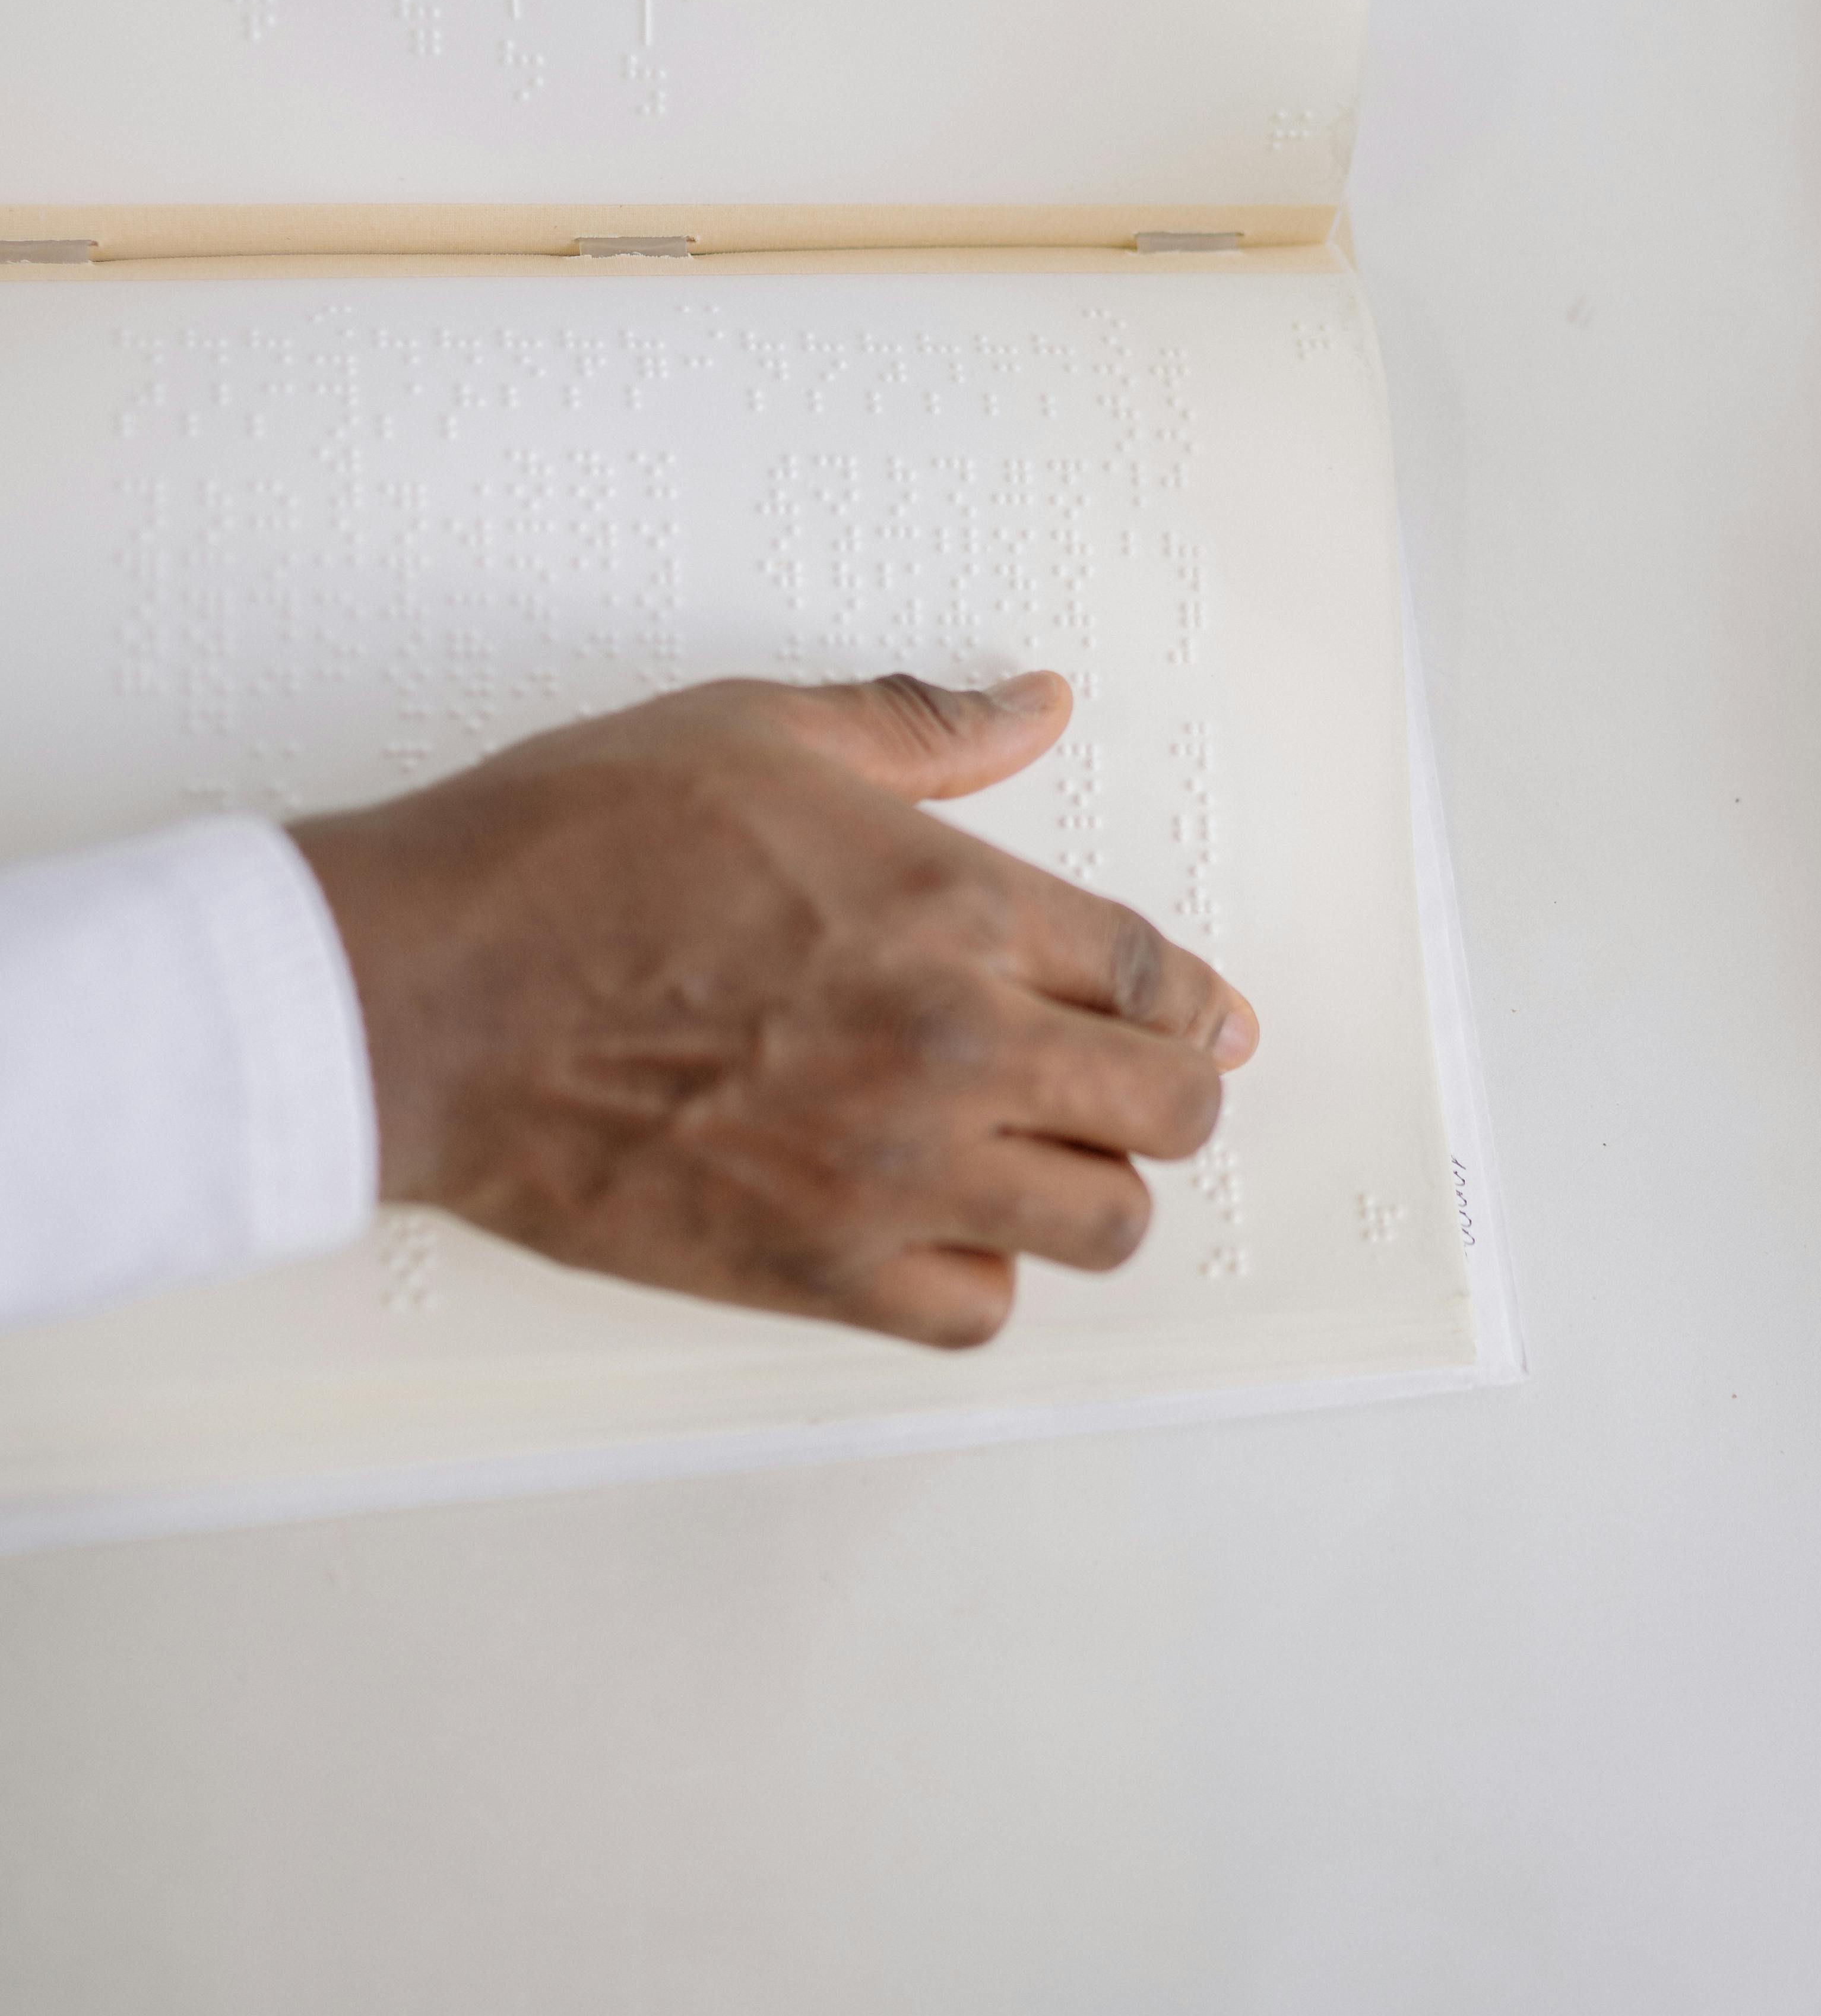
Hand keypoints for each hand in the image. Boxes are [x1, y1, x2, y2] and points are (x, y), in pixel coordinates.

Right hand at [291, 673, 1256, 1347]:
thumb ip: (921, 726)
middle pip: (1171, 1110)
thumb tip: (1035, 703)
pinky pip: (975, 1311)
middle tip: (1134, 1080)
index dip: (1195, 1000)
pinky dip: (980, 1277)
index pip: (1158, 975)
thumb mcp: (757, 731)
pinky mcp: (814, 1271)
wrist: (426, 995)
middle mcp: (951, 1049)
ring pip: (1101, 1225)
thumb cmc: (568, 852)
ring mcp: (890, 1174)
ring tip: (1040, 1153)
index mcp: (954, 908)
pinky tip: (940, 1224)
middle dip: (1173, 1092)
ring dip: (1092, 1188)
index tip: (1199, 1014)